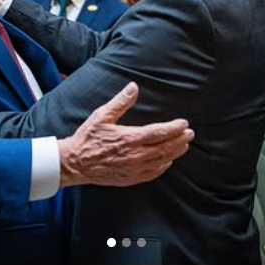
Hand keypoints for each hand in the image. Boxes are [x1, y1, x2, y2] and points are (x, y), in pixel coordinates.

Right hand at [58, 82, 192, 186]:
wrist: (75, 163)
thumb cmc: (87, 138)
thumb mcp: (102, 115)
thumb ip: (120, 101)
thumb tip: (134, 87)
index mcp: (129, 138)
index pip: (159, 133)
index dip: (174, 128)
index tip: (184, 123)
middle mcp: (134, 155)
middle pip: (164, 148)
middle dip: (179, 140)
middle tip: (190, 133)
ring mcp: (133, 168)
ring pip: (161, 161)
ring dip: (175, 152)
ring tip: (184, 145)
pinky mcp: (129, 178)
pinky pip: (152, 173)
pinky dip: (163, 167)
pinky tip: (168, 161)